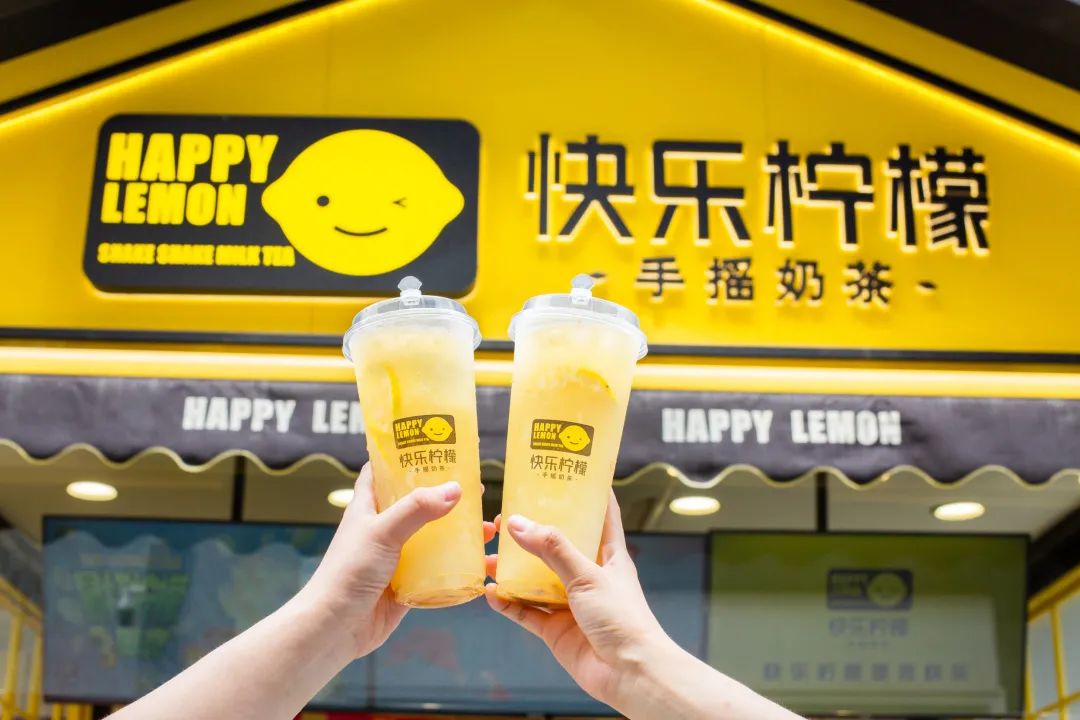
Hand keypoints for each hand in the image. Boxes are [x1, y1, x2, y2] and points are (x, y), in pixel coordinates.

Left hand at [298, 463, 495, 657]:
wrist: (336, 628)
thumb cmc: (348, 573)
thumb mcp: (382, 532)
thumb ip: (417, 509)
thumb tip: (455, 489)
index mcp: (368, 506)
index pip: (383, 469)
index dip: (405, 454)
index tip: (434, 442)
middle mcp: (383, 527)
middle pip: (417, 501)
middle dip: (445, 494)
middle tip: (477, 486)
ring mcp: (397, 555)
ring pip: (432, 536)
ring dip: (458, 531)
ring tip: (488, 527)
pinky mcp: (408, 582)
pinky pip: (438, 568)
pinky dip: (458, 563)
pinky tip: (480, 559)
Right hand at [484, 492, 669, 707]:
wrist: (629, 674)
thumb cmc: (623, 619)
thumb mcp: (588, 574)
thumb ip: (553, 549)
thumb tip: (518, 523)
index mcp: (608, 555)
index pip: (601, 514)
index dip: (587, 492)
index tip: (567, 471)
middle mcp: (589, 576)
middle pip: (557, 546)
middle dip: (532, 533)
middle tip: (504, 518)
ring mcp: (571, 603)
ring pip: (535, 579)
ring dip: (511, 569)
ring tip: (486, 556)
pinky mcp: (556, 629)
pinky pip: (526, 612)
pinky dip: (507, 602)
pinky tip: (489, 592)